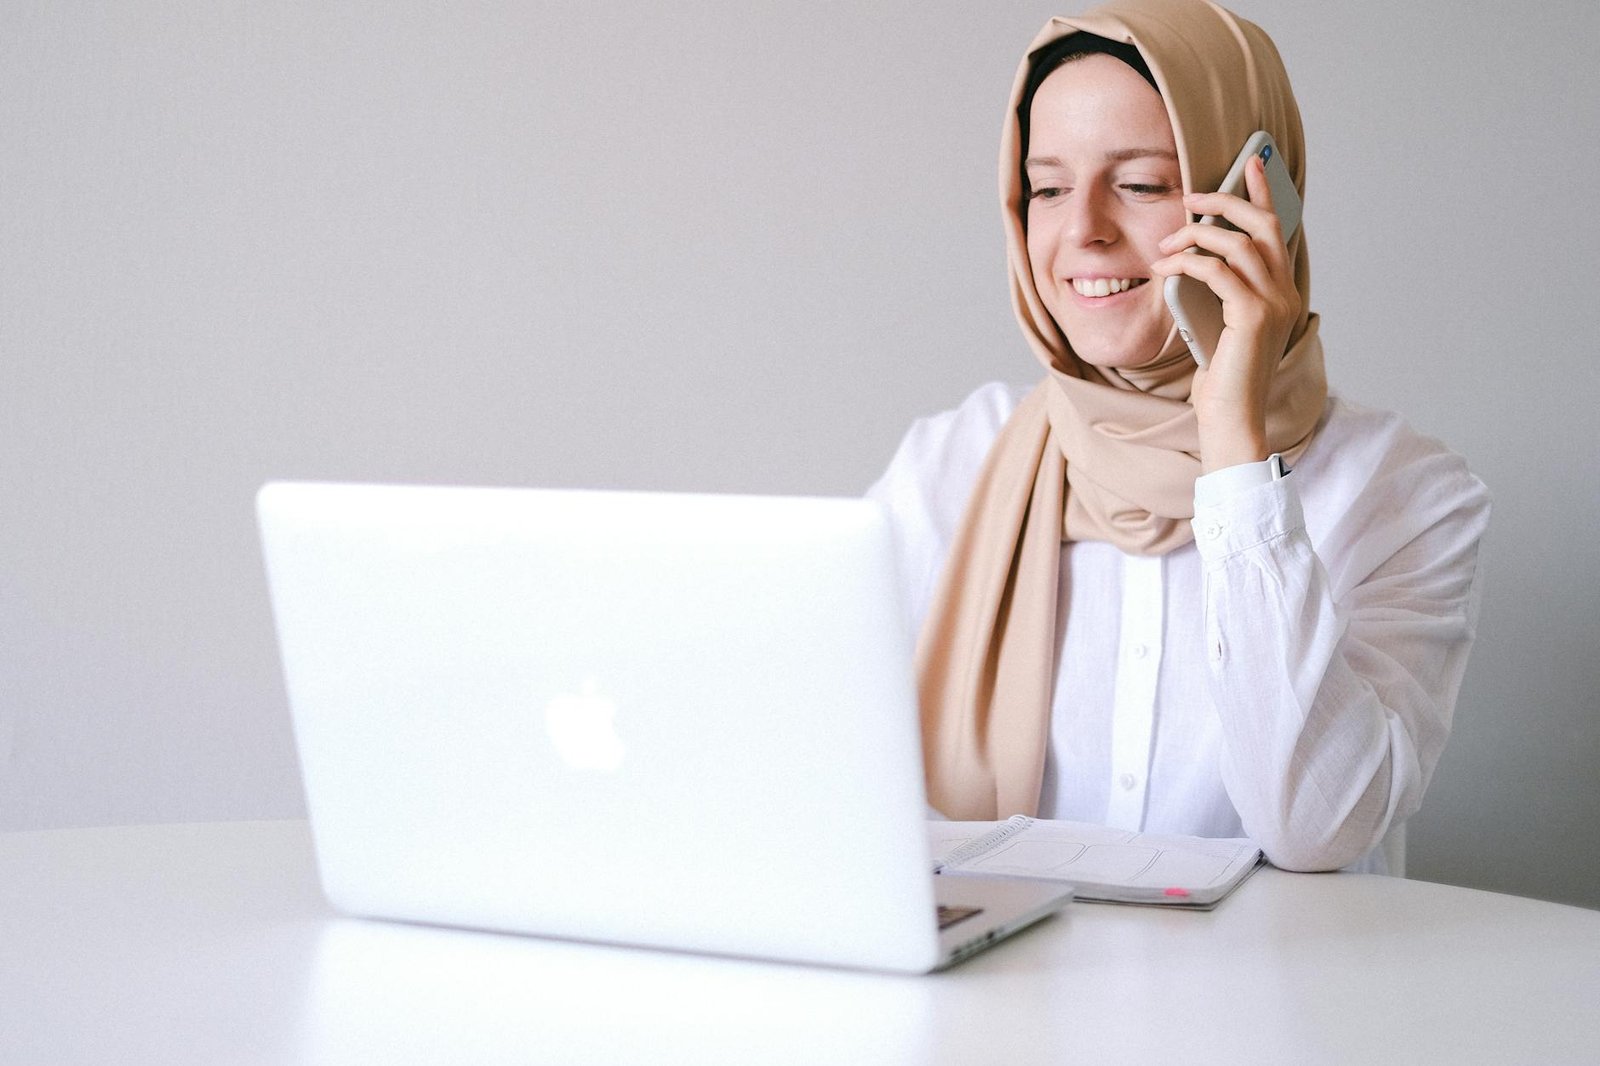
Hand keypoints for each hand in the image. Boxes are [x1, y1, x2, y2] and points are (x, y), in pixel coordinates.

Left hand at [1150, 155, 1300, 472]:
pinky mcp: (1253, 316)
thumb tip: (1194, 257)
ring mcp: (1274, 303)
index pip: (1275, 231)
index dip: (1262, 194)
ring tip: (1166, 243)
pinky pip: (1217, 271)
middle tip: (1191, 198)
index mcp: (1281, 291)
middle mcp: (1284, 292)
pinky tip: (1166, 266)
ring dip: (1197, 234)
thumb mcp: (1219, 324)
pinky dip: (1188, 261)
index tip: (1248, 165)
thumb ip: (1219, 291)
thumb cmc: (1221, 377)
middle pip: (1261, 225)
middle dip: (1225, 202)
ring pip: (1237, 243)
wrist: (1231, 417)